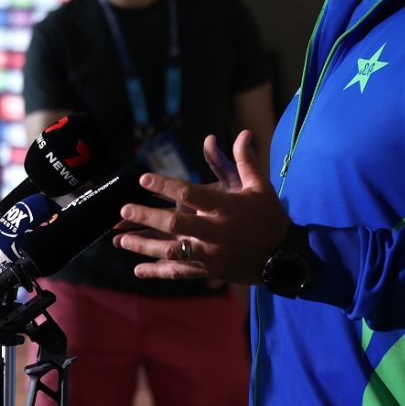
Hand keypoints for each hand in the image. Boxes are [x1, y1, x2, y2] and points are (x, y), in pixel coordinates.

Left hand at [114, 130, 290, 283]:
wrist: (285, 256)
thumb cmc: (270, 217)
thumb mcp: (258, 186)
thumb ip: (244, 160)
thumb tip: (242, 133)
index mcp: (225, 207)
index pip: (189, 193)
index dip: (165, 185)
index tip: (143, 178)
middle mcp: (215, 231)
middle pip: (175, 223)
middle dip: (146, 216)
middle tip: (123, 208)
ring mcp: (210, 253)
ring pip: (171, 251)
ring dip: (144, 245)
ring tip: (120, 239)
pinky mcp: (209, 270)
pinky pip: (179, 272)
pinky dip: (158, 272)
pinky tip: (138, 270)